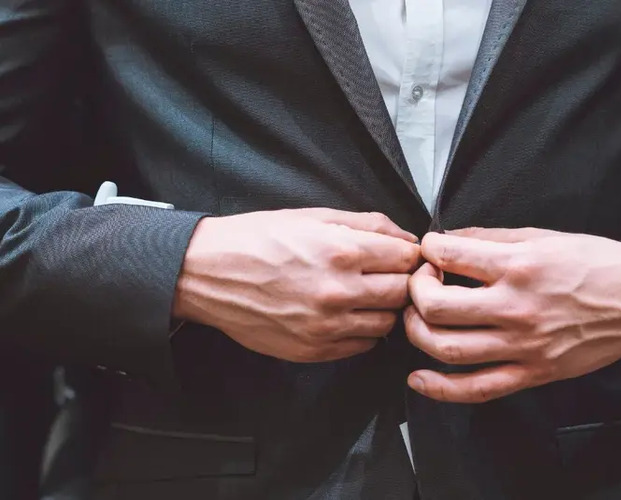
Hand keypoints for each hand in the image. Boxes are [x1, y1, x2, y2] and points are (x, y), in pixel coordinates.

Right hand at [174, 208, 419, 361]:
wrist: (208, 273)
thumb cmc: (258, 239)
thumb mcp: (315, 216)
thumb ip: (368, 224)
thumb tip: (406, 238)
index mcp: (342, 251)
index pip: (408, 260)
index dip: (410, 256)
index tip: (402, 257)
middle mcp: (339, 292)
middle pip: (403, 294)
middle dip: (402, 282)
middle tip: (386, 276)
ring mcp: (326, 326)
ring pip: (388, 324)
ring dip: (384, 309)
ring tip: (365, 295)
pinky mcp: (313, 350)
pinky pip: (362, 346)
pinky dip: (363, 331)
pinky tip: (348, 314)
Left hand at [405, 227, 620, 402]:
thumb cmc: (600, 264)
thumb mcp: (544, 236)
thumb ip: (492, 239)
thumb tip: (450, 240)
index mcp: (520, 265)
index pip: (448, 256)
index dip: (428, 250)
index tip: (430, 251)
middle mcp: (517, 307)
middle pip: (435, 307)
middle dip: (414, 291)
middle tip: (422, 283)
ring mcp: (523, 345)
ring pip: (447, 348)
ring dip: (417, 332)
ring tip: (419, 318)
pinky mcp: (533, 373)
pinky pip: (477, 389)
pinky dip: (440, 388)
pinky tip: (419, 379)